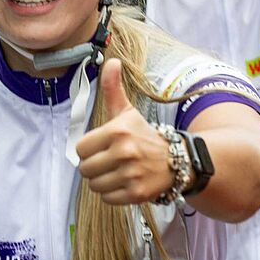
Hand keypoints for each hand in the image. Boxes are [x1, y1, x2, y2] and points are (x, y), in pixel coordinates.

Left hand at [74, 59, 174, 204]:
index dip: (89, 150)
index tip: (101, 148)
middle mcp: (124, 152)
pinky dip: (113, 194)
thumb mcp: (128, 112)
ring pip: (95, 185)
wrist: (178, 159)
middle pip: (85, 169)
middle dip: (94, 167)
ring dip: (103, 182)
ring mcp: (131, 174)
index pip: (81, 149)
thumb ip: (113, 89)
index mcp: (118, 130)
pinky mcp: (137, 193)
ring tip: (118, 173)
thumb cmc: (145, 135)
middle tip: (109, 163)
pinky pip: (108, 198)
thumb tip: (111, 61)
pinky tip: (125, 183)